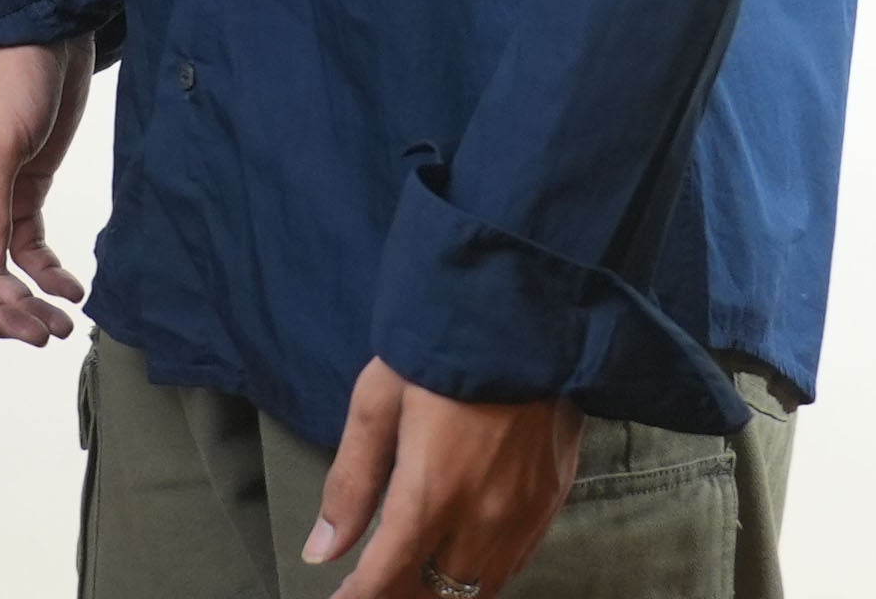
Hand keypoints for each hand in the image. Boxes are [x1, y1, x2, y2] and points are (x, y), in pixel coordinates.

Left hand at [302, 355, 587, 597]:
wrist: (527, 305)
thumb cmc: (442, 343)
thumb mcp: (379, 398)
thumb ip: (352, 481)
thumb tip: (322, 548)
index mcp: (433, 492)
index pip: (385, 578)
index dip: (357, 598)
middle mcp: (482, 516)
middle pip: (434, 595)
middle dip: (398, 597)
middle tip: (374, 585)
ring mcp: (524, 511)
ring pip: (478, 589)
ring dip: (442, 592)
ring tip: (414, 580)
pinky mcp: (553, 496)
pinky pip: (516, 563)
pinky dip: (484, 574)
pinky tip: (465, 559)